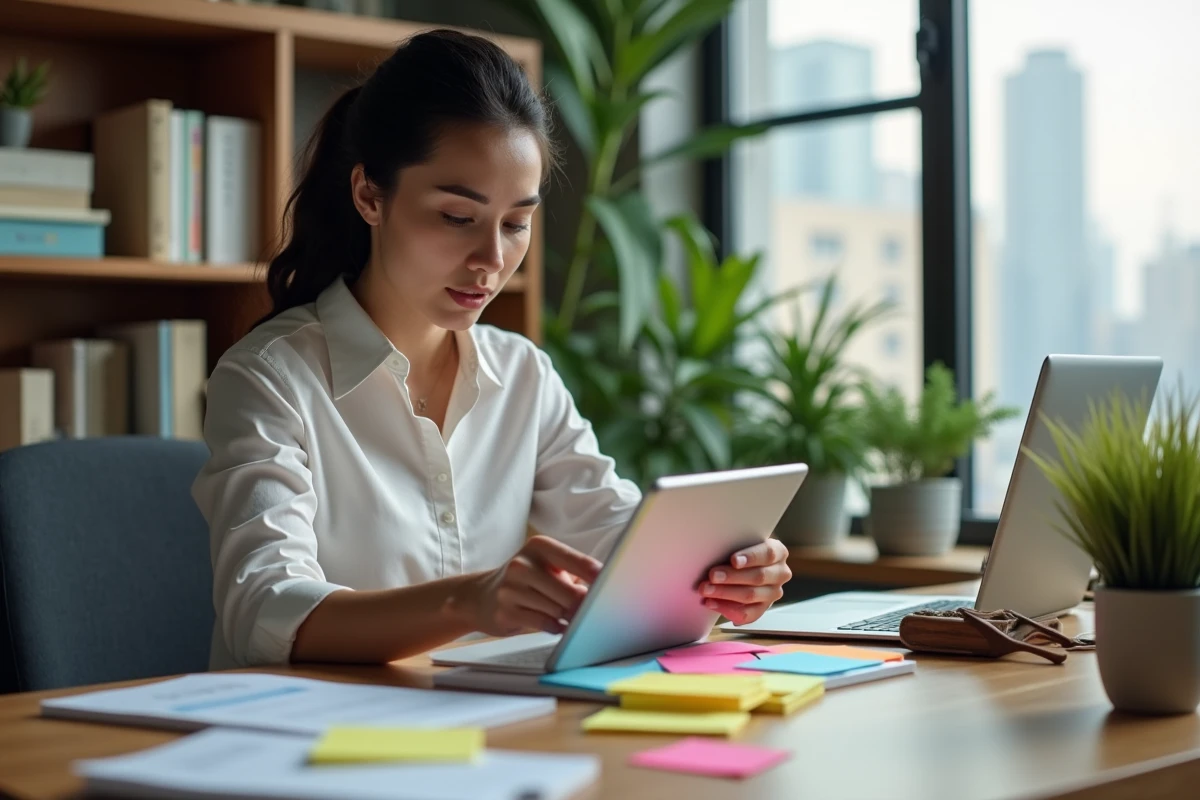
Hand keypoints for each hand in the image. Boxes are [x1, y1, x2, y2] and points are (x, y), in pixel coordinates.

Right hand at [466, 536, 601, 636]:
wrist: (479, 596)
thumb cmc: (525, 580)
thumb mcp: (546, 566)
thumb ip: (575, 573)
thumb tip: (608, 586)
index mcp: (539, 546)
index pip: (579, 561)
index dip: (601, 577)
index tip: (617, 588)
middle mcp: (523, 563)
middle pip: (570, 591)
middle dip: (584, 606)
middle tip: (593, 612)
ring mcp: (511, 588)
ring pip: (558, 609)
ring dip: (569, 618)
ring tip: (570, 617)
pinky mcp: (505, 611)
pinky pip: (544, 623)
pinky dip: (555, 627)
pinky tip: (556, 624)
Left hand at [698, 539, 790, 625]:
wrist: (744, 563)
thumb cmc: (740, 549)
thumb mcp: (741, 541)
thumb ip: (735, 544)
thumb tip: (714, 548)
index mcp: (779, 552)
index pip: (768, 553)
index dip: (750, 557)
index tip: (733, 560)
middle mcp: (780, 573)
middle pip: (758, 576)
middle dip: (732, 577)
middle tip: (712, 576)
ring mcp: (773, 593)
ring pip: (751, 595)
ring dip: (725, 593)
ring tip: (706, 590)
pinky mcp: (763, 608)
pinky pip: (747, 613)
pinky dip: (727, 609)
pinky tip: (711, 603)